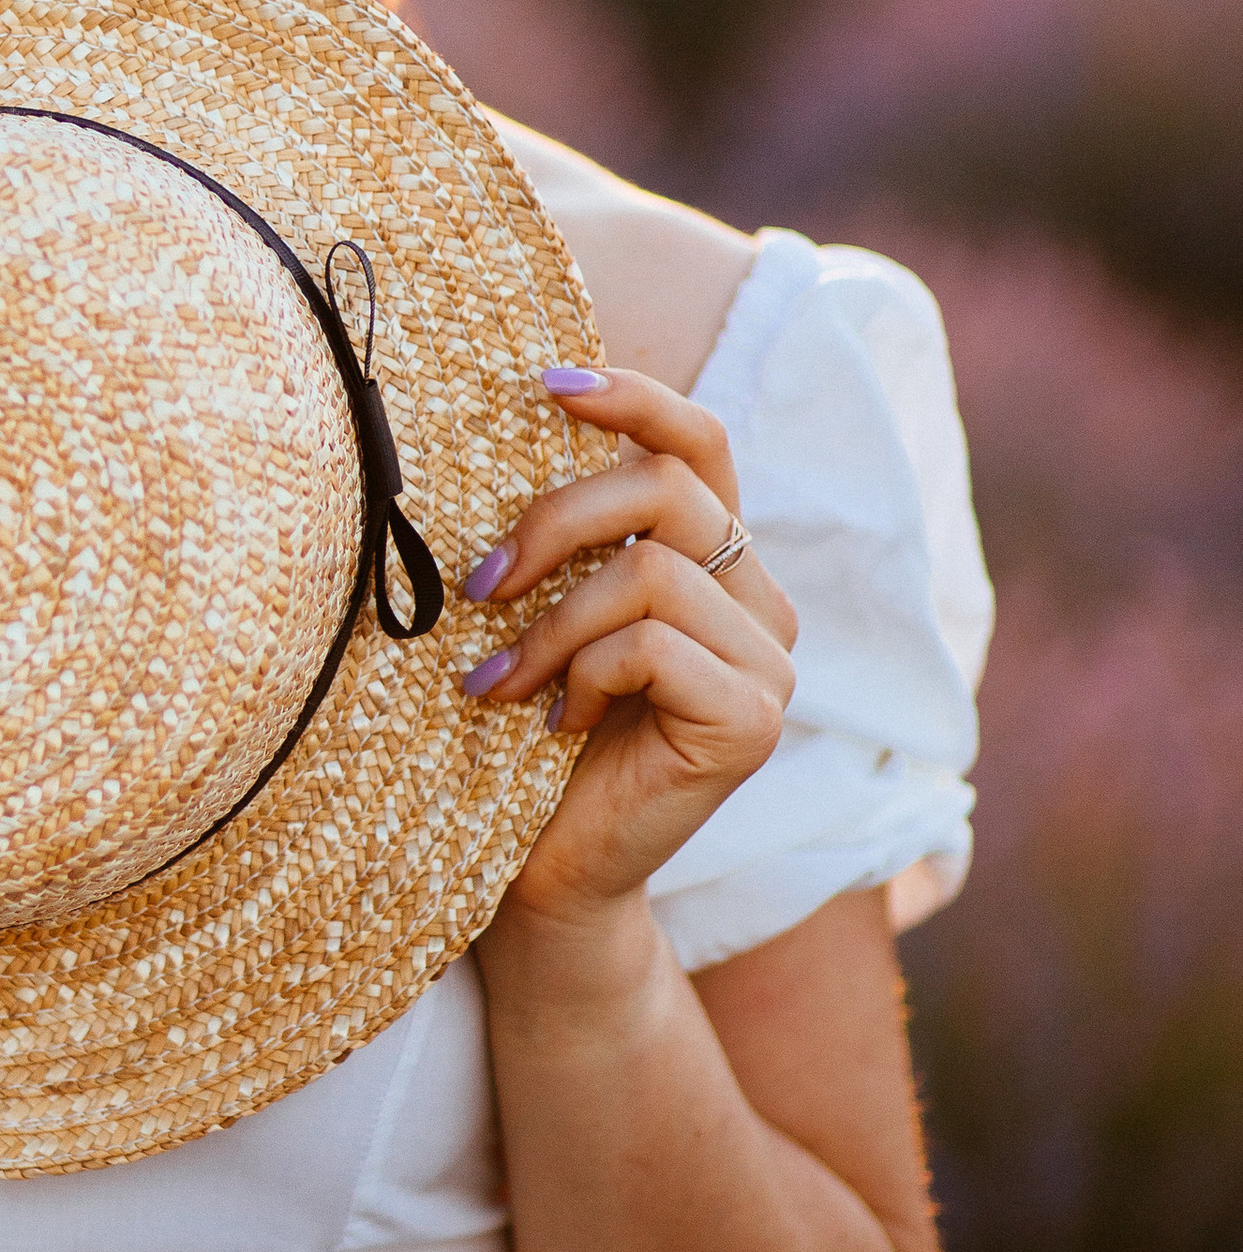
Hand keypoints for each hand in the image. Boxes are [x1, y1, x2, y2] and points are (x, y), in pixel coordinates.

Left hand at [459, 366, 794, 930]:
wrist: (549, 870)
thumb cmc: (533, 733)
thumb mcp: (547, 612)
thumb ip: (568, 540)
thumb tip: (512, 421)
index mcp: (716, 561)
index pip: (701, 441)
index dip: (634, 397)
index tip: (545, 381)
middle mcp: (761, 600)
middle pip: (668, 490)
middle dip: (557, 522)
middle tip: (480, 584)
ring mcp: (771, 663)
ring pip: (651, 572)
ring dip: (551, 625)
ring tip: (499, 679)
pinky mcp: (756, 720)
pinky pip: (653, 647)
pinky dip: (582, 676)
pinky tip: (553, 723)